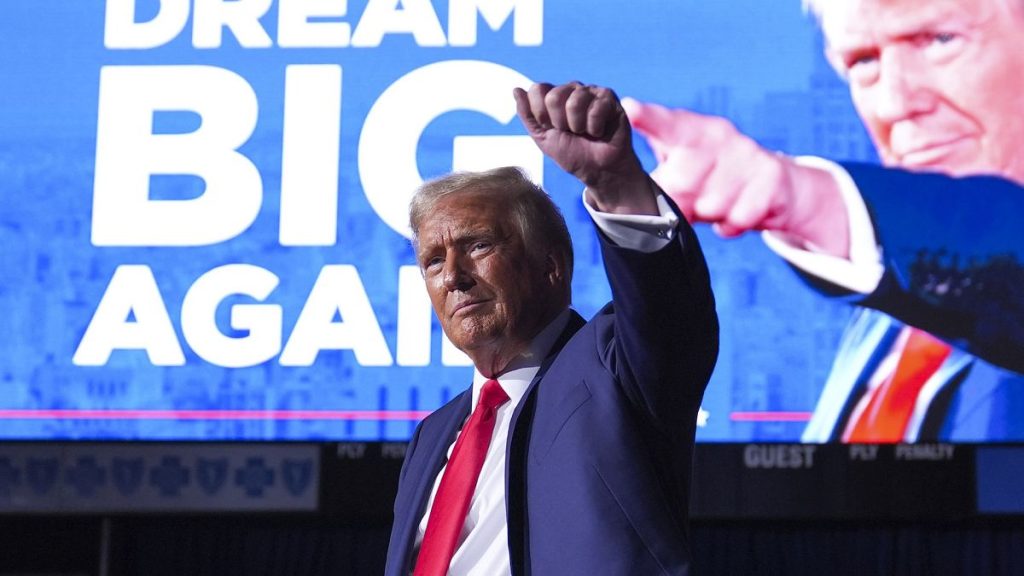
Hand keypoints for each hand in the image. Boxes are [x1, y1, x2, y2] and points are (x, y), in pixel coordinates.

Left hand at [514, 82, 655, 214]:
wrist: (597, 170)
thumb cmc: (571, 154)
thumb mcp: (542, 137)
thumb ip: (527, 114)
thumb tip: (516, 90)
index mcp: (554, 95)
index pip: (537, 90)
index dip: (541, 115)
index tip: (551, 129)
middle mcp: (571, 89)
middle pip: (554, 96)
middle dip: (560, 123)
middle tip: (570, 132)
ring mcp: (591, 91)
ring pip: (575, 102)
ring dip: (578, 127)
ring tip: (585, 133)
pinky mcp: (609, 98)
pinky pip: (595, 109)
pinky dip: (595, 128)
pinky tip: (600, 131)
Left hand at [623, 97, 849, 256]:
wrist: (775, 186)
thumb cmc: (711, 179)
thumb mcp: (681, 173)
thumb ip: (658, 183)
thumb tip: (637, 208)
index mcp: (690, 130)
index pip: (666, 124)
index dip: (648, 118)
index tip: (630, 109)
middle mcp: (719, 135)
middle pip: (683, 184)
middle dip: (684, 203)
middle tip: (694, 199)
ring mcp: (747, 153)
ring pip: (712, 206)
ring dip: (712, 215)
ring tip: (720, 202)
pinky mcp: (771, 177)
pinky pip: (738, 218)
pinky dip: (733, 225)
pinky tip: (739, 210)